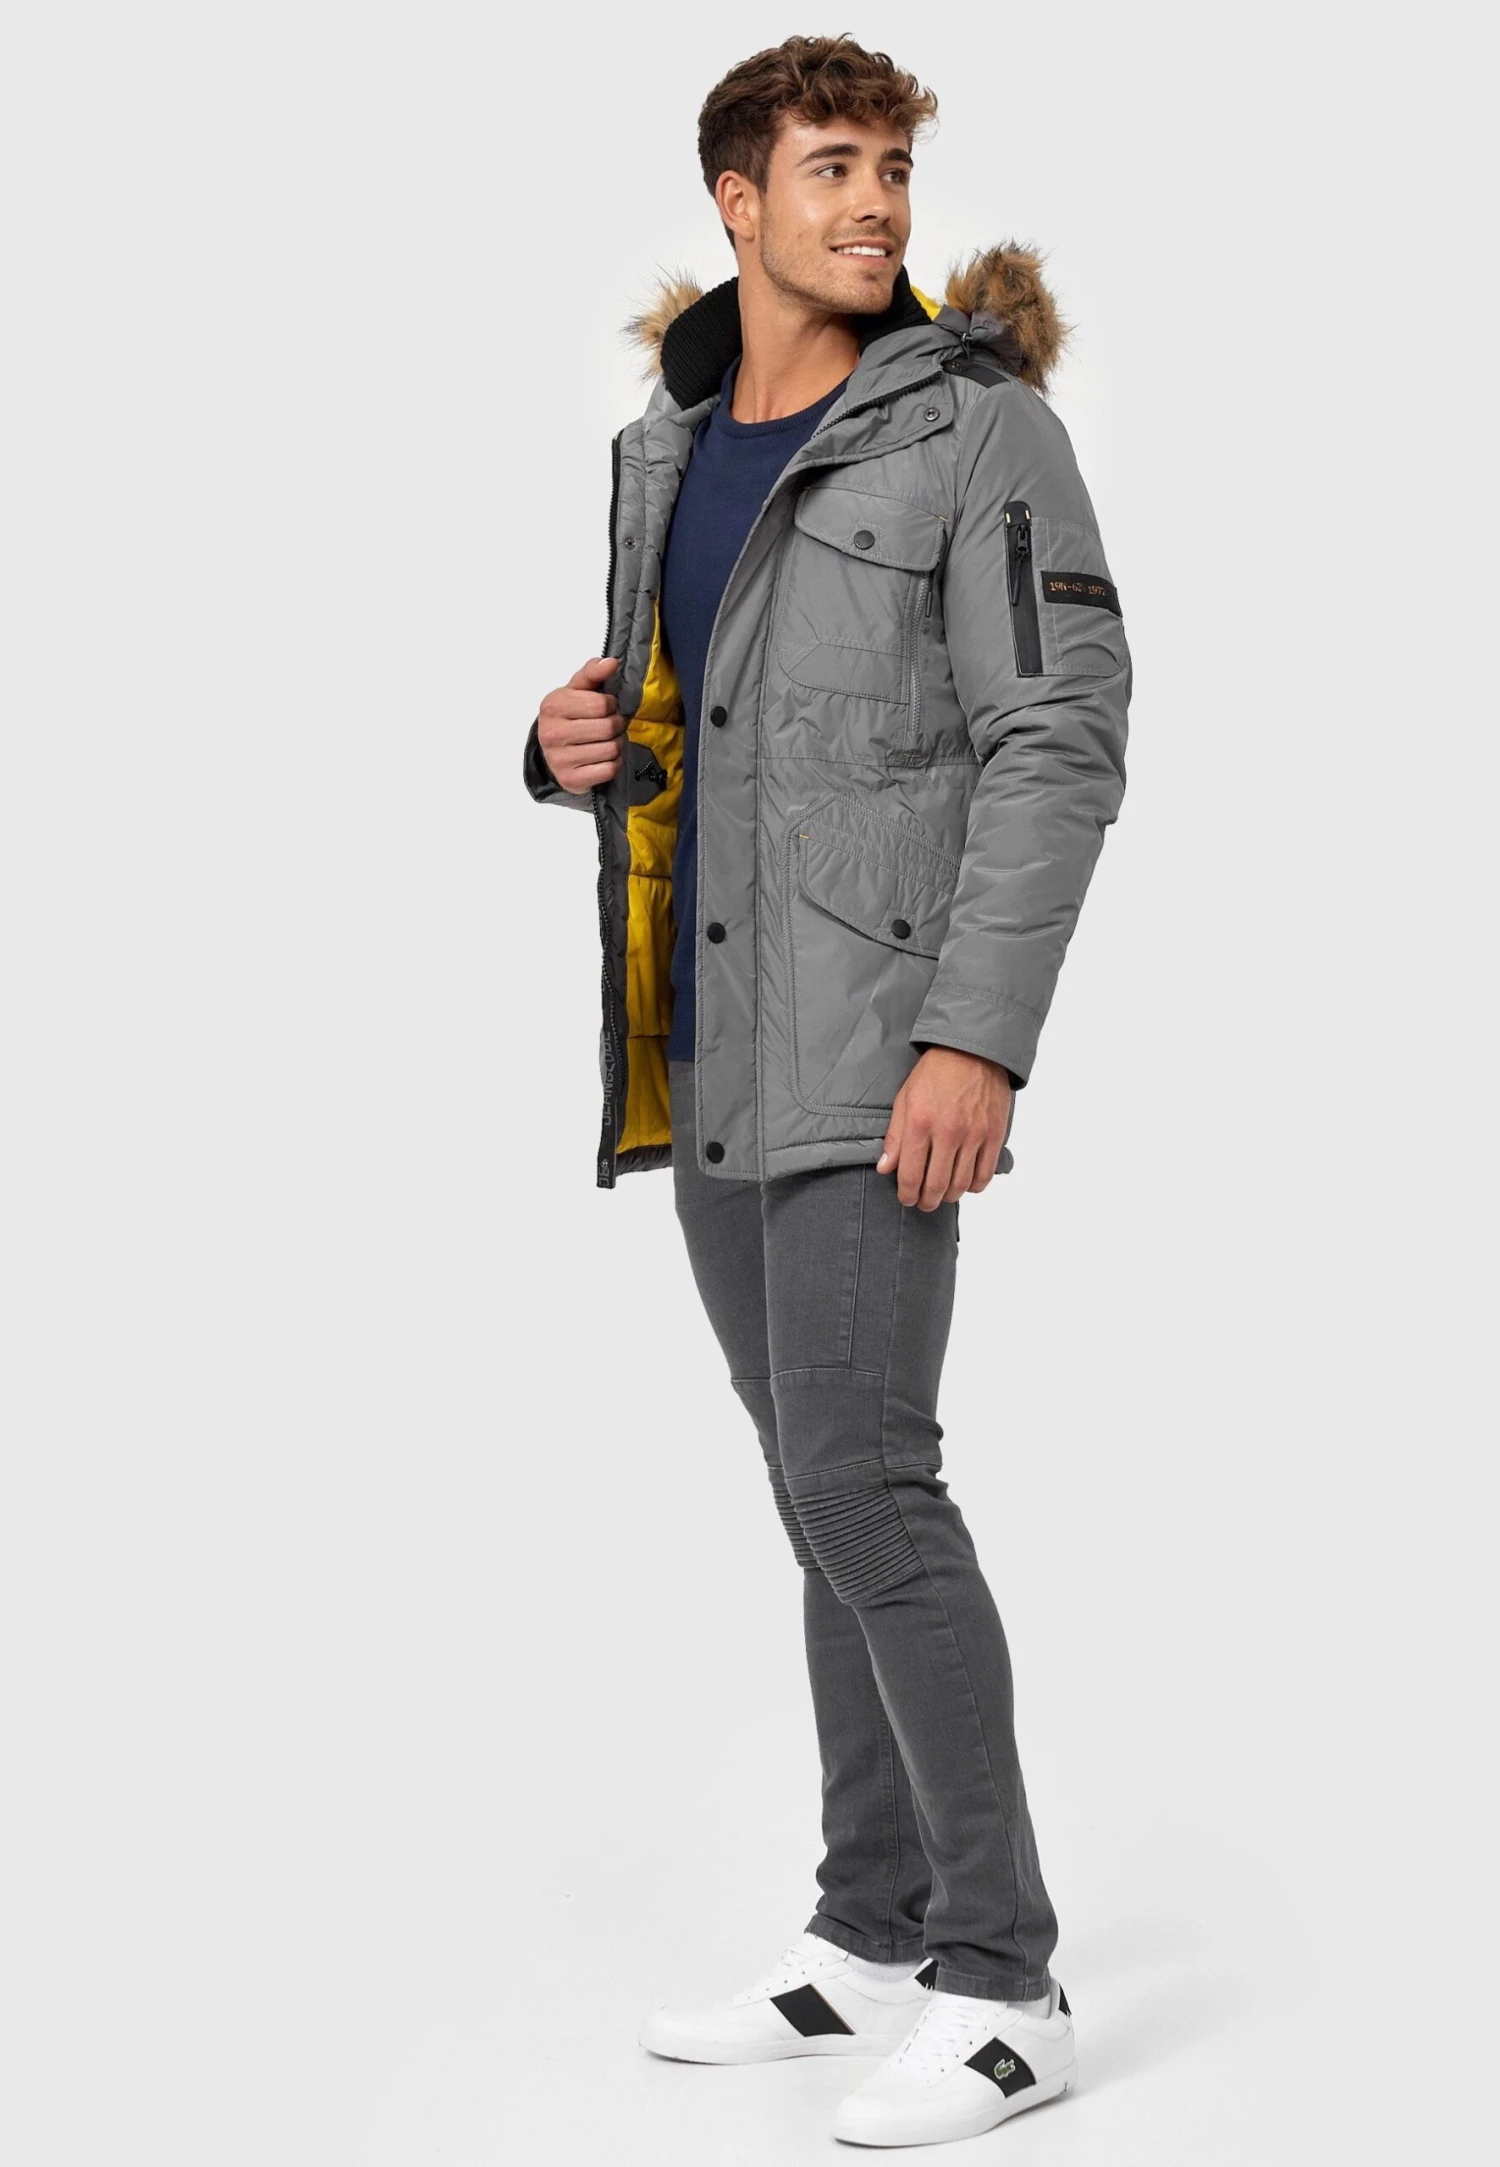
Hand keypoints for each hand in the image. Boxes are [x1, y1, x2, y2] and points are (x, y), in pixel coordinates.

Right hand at [536, 657, 624, 793]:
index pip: (602, 704)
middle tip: (610, 726)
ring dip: (617, 744)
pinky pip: (609, 769)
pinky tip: (603, 758)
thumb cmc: (569, 716)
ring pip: (611, 749)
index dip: (611, 704)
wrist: (553, 751)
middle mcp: (552, 733)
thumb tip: (611, 662)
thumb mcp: (577, 690)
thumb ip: (593, 673)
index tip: (605, 707)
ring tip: (607, 741)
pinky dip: (613, 763)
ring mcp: (559, 759)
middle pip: (608, 727)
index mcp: (553, 706)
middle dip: (616, 725)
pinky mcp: (570, 780)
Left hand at [877, 1047, 1012, 1209]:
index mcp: (921, 1123)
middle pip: (937, 1185)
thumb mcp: (905, 1099)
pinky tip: (966, 1184)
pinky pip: (985, 1173)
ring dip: (949, 1196)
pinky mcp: (994, 1134)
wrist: (972, 1050)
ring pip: (961, 1184)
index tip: (906, 1198)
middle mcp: (948, 1132)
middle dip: (927, 1201)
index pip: (911, 1175)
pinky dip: (974, 1186)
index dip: (907, 1194)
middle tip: (923, 1203)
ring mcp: (974, 1135)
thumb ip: (895, 1136)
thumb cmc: (935, 1072)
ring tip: (942, 1195)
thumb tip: (886, 1168)